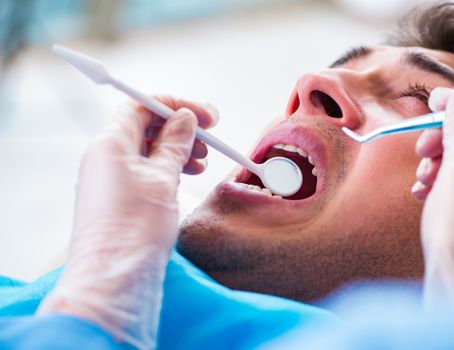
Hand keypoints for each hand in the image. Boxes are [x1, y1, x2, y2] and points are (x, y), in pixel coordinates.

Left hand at [38, 97, 217, 348]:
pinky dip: (167, 169)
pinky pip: (144, 172)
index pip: (142, 107)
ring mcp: (110, 179)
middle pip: (145, 127)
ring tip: (203, 162)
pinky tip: (187, 176)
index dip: (176, 106)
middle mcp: (105, 157)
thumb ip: (175, 144)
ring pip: (147, 151)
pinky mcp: (118, 199)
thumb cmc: (135, 228)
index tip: (206, 116)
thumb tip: (184, 118)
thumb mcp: (163, 178)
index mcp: (110, 144)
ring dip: (177, 150)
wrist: (114, 279)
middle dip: (179, 129)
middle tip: (209, 139)